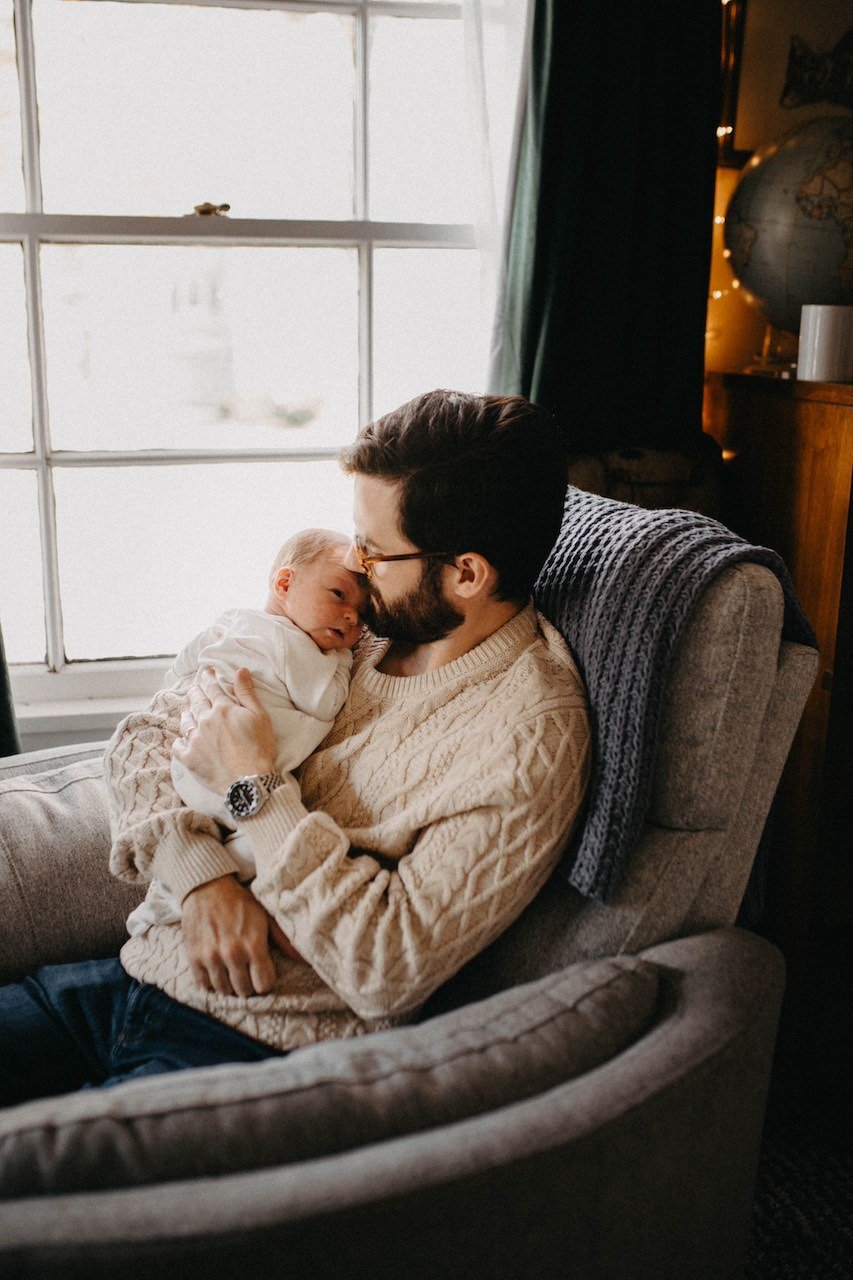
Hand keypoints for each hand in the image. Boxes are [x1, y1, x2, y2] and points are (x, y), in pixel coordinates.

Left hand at [172, 667, 276, 795]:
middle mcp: (205, 721)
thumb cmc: (260, 748)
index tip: (206, 672)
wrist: (249, 780)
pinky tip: (181, 740)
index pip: (212, 688)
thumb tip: (240, 670)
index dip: (208, 678)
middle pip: (196, 702)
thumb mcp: (260, 716)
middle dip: (195, 693)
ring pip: (185, 722)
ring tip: (187, 712)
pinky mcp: (189, 758)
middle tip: (194, 689)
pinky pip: (178, 745)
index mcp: (223, 709)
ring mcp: (195, 740)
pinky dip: (179, 741)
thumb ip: (247, 693)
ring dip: (186, 714)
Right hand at [182, 874, 278, 995]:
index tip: (263, 974)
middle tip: (247, 973)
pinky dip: (211, 982)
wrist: (207, 887)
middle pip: (245, 991)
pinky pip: (204, 985)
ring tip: (232, 971)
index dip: (266, 982)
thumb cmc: (240, 902)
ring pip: (224, 991)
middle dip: (249, 985)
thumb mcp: (266, 917)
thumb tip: (306, 960)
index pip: (264, 986)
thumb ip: (285, 941)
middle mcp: (232, 954)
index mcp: (253, 945)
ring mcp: (211, 957)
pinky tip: (217, 970)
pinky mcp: (194, 957)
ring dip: (230, 985)